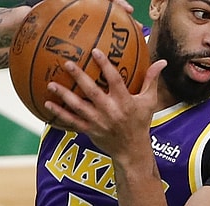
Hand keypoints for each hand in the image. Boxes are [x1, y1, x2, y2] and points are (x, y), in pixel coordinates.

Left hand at [43, 48, 166, 163]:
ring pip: (78, 106)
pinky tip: (47, 103)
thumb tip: (161, 61)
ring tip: (51, 84)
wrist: (132, 151)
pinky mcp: (90, 131)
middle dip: (79, 77)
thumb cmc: (140, 123)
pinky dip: (59, 113)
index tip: (95, 51)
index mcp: (125, 101)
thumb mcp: (149, 102)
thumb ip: (151, 80)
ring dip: (64, 95)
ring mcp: (98, 122)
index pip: (114, 80)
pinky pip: (71, 121)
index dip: (105, 65)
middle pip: (92, 91)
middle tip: (67, 64)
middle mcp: (110, 111)